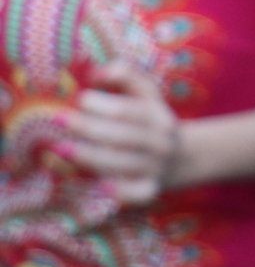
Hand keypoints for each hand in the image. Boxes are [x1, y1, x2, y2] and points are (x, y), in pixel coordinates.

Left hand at [62, 61, 182, 206]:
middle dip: (90, 128)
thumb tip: (95, 73)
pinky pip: (139, 193)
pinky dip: (123, 191)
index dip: (104, 104)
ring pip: (125, 163)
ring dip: (91, 156)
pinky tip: (100, 185)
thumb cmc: (149, 120)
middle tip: (58, 120)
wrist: (184, 157)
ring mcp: (156, 166)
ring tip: (60, 149)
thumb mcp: (146, 94)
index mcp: (158, 114)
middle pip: (125, 136)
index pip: (131, 110)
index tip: (80, 99)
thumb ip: (125, 76)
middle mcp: (160, 140)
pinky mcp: (151, 189)